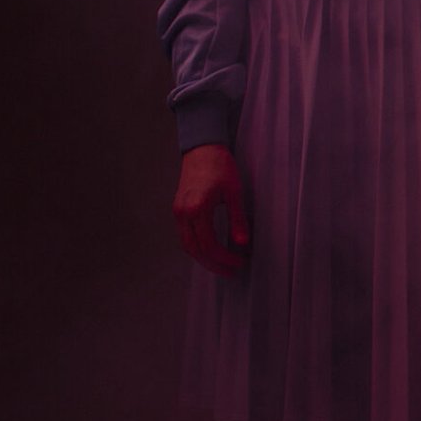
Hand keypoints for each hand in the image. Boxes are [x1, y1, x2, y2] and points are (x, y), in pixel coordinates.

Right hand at [173, 143, 249, 275]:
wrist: (202, 148)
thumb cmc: (221, 166)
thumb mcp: (234, 192)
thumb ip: (238, 219)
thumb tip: (242, 243)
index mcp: (197, 208)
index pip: (209, 244)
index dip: (224, 258)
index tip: (240, 262)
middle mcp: (183, 212)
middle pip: (195, 250)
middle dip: (214, 264)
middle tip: (232, 271)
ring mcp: (178, 212)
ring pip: (187, 245)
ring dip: (204, 259)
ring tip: (223, 265)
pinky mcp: (178, 210)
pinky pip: (185, 236)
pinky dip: (198, 247)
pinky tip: (212, 250)